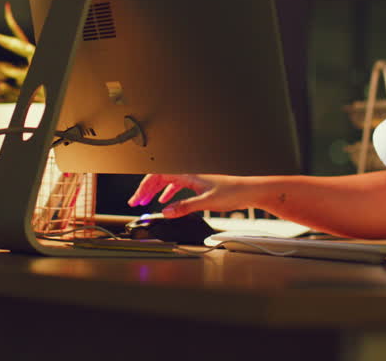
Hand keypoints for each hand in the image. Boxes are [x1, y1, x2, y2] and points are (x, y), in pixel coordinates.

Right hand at [127, 174, 253, 217]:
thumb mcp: (206, 202)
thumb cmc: (233, 191)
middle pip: (160, 177)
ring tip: (146, 202)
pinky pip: (178, 185)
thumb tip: (166, 212)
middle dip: (146, 189)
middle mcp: (189, 172)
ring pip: (168, 181)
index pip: (158, 176)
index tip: (136, 199)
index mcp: (188, 173)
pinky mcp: (199, 183)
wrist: (249, 190)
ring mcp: (194, 177)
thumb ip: (184, 207)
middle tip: (136, 202)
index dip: (144, 187)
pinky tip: (166, 201)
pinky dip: (168, 192)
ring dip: (156, 191)